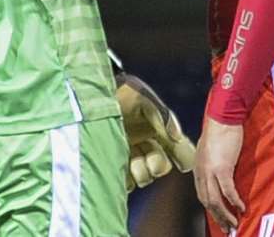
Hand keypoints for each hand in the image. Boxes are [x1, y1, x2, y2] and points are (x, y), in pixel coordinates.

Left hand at [116, 73, 196, 190]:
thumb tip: (177, 138)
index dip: (183, 157)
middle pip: (162, 167)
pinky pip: (125, 182)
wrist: (89, 94)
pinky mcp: (112, 163)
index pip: (180, 149)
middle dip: (157, 165)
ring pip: (144, 177)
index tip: (181, 162)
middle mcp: (146, 145)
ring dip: (141, 172)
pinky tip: (118, 163)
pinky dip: (125, 178)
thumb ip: (162, 117)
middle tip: (149, 158)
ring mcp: (129, 156)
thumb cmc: (119, 91)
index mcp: (159, 130)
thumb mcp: (143, 99)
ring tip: (131, 160)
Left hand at [194, 118, 244, 231]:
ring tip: (234, 223)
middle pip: (207, 201)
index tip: (219, 217)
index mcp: (198, 168)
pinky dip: (234, 201)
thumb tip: (220, 174)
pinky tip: (241, 207)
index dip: (211, 208)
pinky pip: (228, 191)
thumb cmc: (220, 131)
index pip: (202, 194)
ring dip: (225, 214)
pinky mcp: (222, 168)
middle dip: (218, 216)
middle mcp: (201, 172)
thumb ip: (212, 164)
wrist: (222, 118)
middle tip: (227, 226)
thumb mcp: (211, 151)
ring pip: (215, 200)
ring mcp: (210, 171)